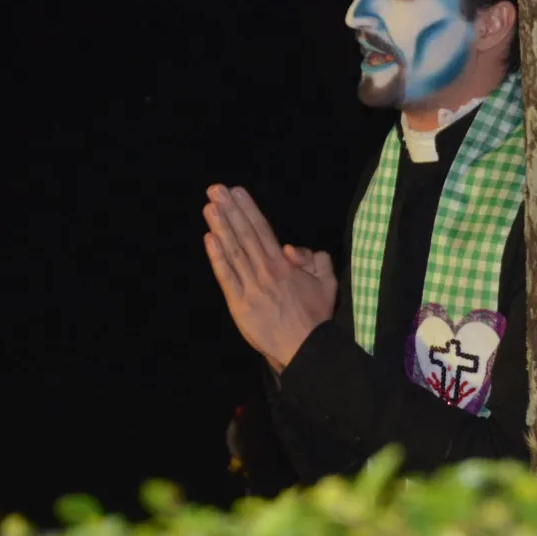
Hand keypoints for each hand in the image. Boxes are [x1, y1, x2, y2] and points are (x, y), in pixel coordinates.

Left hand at [202, 184, 338, 370]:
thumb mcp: (327, 281)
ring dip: (221, 226)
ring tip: (209, 206)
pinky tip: (209, 239)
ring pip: (234, 250)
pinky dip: (217, 257)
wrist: (305, 346)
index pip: (263, 230)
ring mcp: (251, 286)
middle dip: (230, 210)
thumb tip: (293, 247)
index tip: (236, 191)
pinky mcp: (239, 304)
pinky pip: (226, 276)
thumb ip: (316, 258)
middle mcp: (266, 270)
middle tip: (215, 189)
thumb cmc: (315, 315)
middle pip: (245, 234)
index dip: (249, 209)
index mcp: (285, 264)